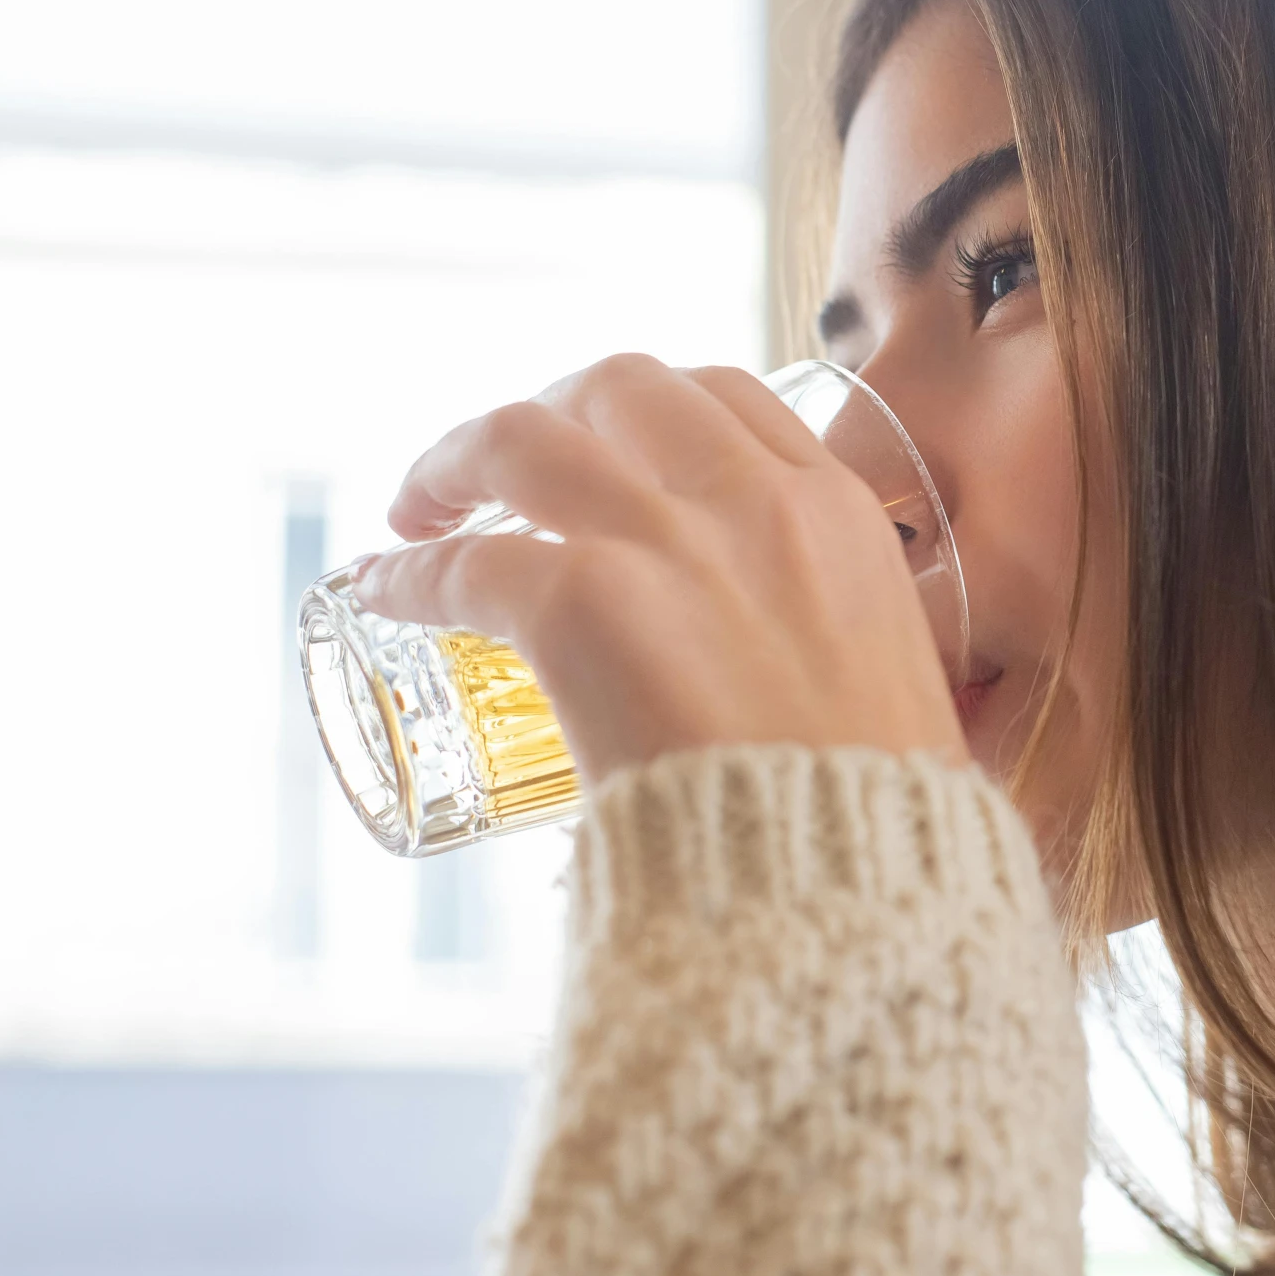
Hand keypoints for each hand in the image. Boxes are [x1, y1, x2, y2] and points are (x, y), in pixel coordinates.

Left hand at [353, 353, 968, 784]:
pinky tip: (386, 591)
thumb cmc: (879, 824)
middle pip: (617, 386)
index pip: (724, 397)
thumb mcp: (889, 680)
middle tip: (503, 467)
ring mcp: (668, 544)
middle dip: (545, 407)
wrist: (852, 890)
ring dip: (453, 459)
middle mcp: (753, 501)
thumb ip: (839, 647)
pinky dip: (411, 572)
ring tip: (418, 505)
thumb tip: (790, 693)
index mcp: (837, 513)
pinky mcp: (587, 606)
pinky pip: (464, 562)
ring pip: (522, 438)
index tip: (604, 443)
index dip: (642, 409)